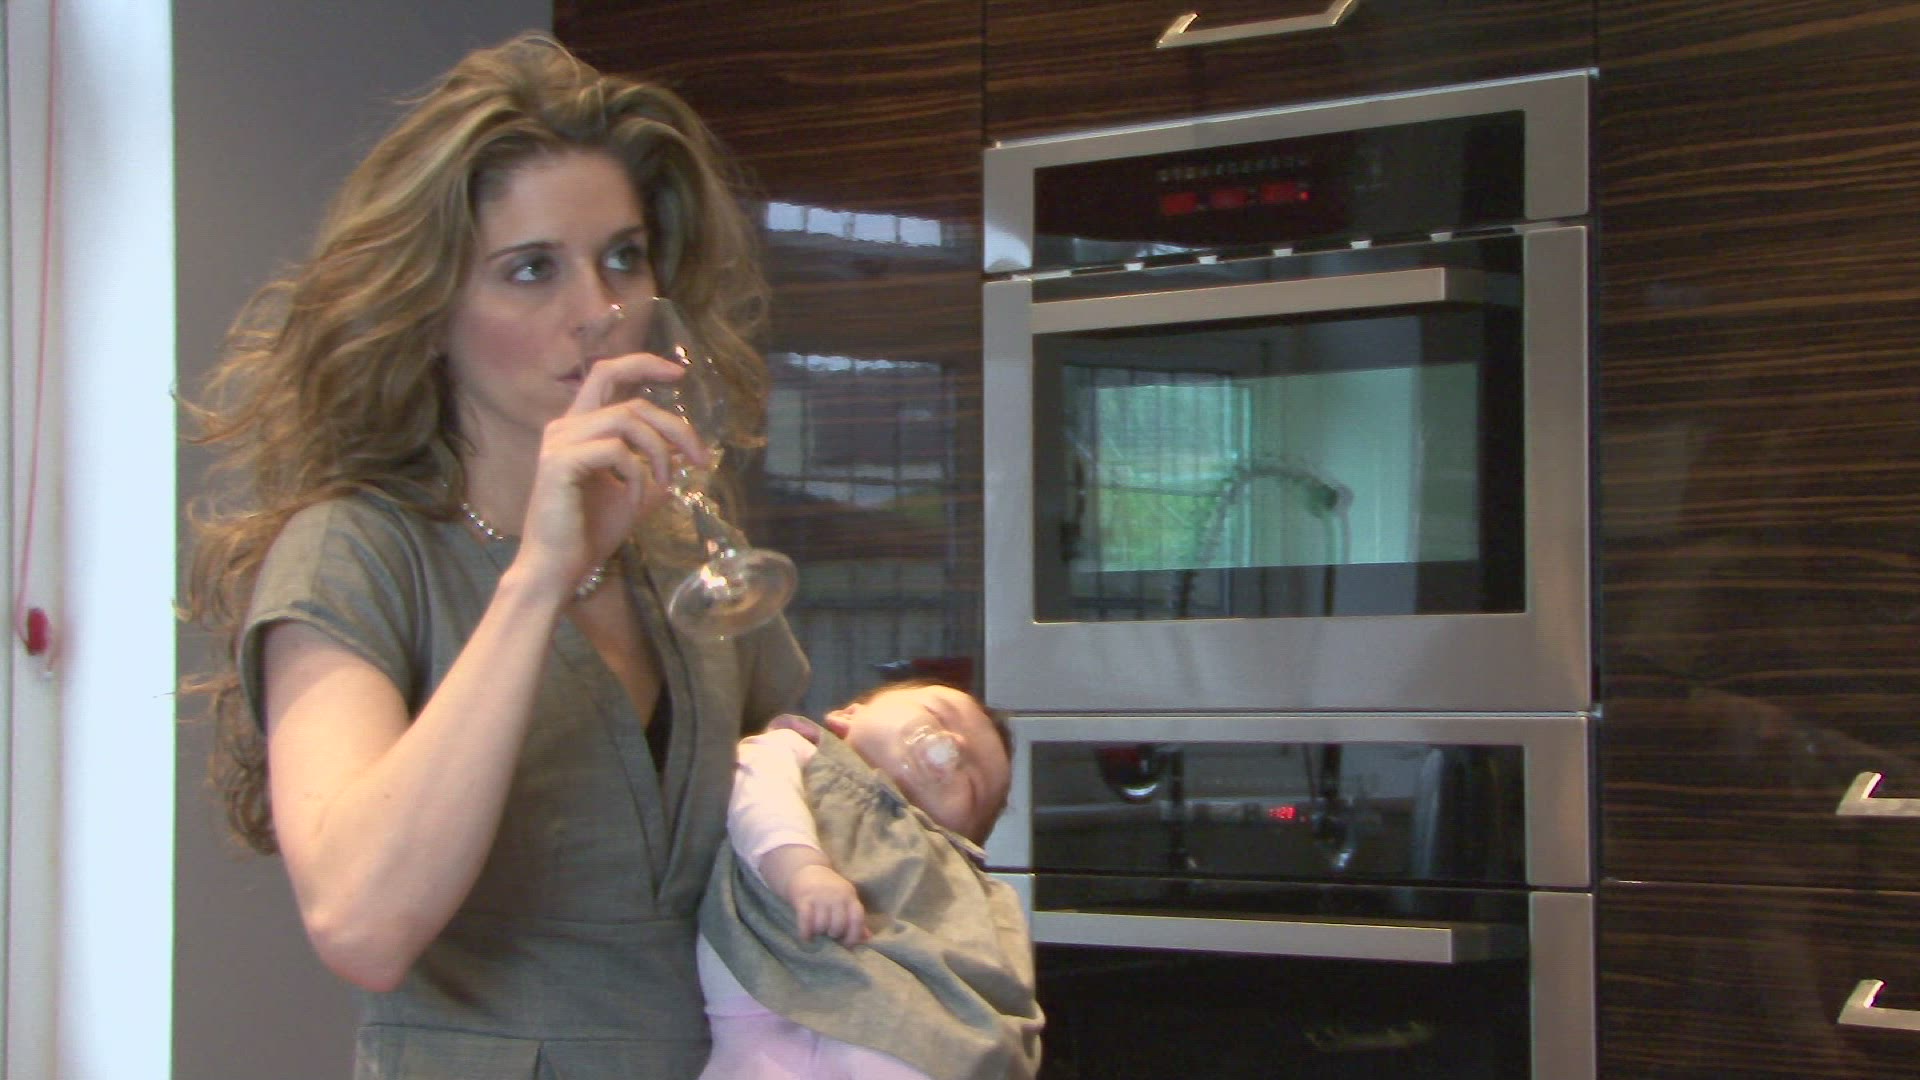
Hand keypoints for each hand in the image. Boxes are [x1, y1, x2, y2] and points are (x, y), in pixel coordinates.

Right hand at [516, 352, 711, 594]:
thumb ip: (653, 470)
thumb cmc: (589, 533)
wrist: (559, 569)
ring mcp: (559, 442)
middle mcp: (565, 427)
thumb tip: (684, 454)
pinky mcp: (559, 462)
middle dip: (675, 426)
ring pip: (627, 420)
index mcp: (578, 427)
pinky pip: (615, 450)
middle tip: (700, 457)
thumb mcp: (633, 495)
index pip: (606, 374)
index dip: (643, 364)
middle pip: (632, 401)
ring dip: (658, 452)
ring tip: (665, 483)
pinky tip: (634, 501)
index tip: (679, 373)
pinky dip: (635, 474)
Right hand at [785, 863, 869, 946]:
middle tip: (829, 934)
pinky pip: (805, 921)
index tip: (847, 944)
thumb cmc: (830, 890)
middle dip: (834, 935)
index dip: (854, 936)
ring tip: (817, 932)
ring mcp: (820, 897)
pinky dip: (805, 933)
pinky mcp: (804, 898)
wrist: (808, 869)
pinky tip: (806, 937)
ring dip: (819, 933)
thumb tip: (867, 939)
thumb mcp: (846, 899)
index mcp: (850, 897)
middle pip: (838, 925)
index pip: (857, 919)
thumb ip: (855, 919)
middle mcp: (837, 896)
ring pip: (822, 925)